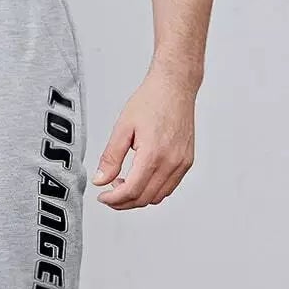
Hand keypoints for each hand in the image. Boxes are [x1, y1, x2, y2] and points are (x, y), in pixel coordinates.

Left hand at [92, 64, 197, 208]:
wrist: (175, 87)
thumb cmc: (151, 101)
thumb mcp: (122, 128)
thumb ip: (111, 157)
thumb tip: (100, 180)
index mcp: (153, 154)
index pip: (132, 190)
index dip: (114, 200)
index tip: (103, 197)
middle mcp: (171, 162)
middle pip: (145, 198)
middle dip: (124, 202)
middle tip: (109, 193)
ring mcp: (182, 163)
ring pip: (158, 196)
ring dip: (139, 197)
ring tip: (123, 183)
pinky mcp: (187, 161)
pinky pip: (170, 187)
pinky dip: (153, 190)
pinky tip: (141, 178)